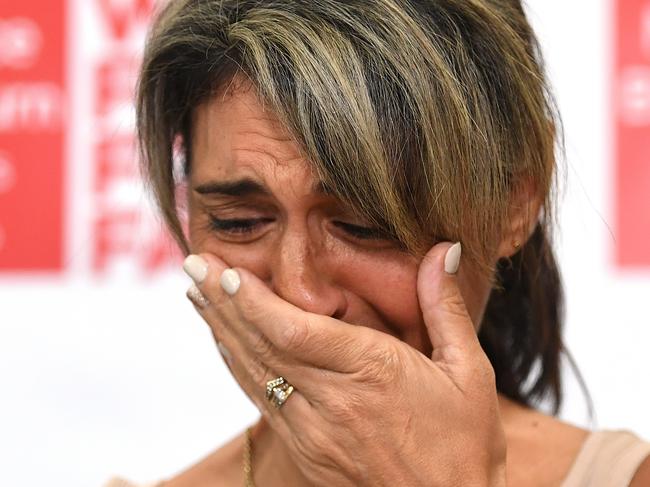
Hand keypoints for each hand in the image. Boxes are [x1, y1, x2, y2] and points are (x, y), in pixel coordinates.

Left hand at [183, 242, 506, 486]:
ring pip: (253, 372)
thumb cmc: (464, 445)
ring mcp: (312, 431)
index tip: (225, 271)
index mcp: (371, 373)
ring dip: (222, 330)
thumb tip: (445, 249)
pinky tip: (225, 343)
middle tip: (192, 264)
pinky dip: (237, 366)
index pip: (294, 332)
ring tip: (196, 293)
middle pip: (262, 346)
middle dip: (222, 302)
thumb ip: (447, 307)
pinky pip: (261, 401)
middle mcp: (332, 402)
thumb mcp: (469, 372)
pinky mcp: (306, 451)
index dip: (254, 302)